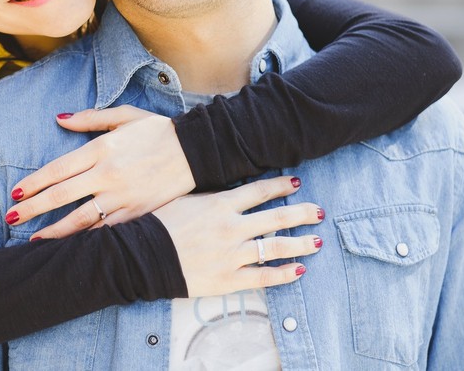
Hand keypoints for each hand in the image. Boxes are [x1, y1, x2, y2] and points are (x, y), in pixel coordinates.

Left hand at [5, 106, 195, 237]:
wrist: (196, 151)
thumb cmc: (158, 130)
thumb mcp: (124, 116)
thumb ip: (89, 118)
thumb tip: (58, 119)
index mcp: (102, 149)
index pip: (58, 169)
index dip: (34, 183)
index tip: (16, 193)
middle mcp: (108, 174)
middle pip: (61, 196)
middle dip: (32, 208)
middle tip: (11, 217)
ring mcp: (122, 197)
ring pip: (80, 219)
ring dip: (53, 231)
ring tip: (33, 239)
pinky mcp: (137, 213)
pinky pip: (105, 230)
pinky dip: (86, 240)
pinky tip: (71, 246)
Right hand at [153, 175, 322, 296]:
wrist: (144, 256)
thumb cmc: (160, 224)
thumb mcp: (186, 200)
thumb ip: (212, 196)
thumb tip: (232, 190)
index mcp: (220, 204)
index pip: (260, 191)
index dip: (281, 186)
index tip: (297, 184)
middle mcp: (232, 228)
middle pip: (276, 217)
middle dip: (301, 213)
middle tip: (319, 211)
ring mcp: (233, 254)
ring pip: (276, 247)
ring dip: (301, 243)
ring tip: (317, 241)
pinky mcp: (229, 279)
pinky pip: (264, 276)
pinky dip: (284, 273)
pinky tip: (299, 270)